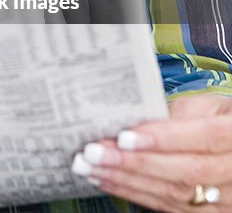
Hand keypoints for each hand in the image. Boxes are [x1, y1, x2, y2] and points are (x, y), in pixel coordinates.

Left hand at [72, 94, 231, 210]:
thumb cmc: (217, 120)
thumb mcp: (207, 105)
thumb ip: (179, 113)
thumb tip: (135, 122)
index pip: (205, 137)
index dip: (165, 138)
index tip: (125, 137)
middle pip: (187, 171)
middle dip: (135, 163)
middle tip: (94, 153)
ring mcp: (226, 197)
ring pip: (176, 193)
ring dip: (126, 180)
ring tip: (91, 166)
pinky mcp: (206, 212)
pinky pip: (169, 206)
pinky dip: (133, 193)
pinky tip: (106, 180)